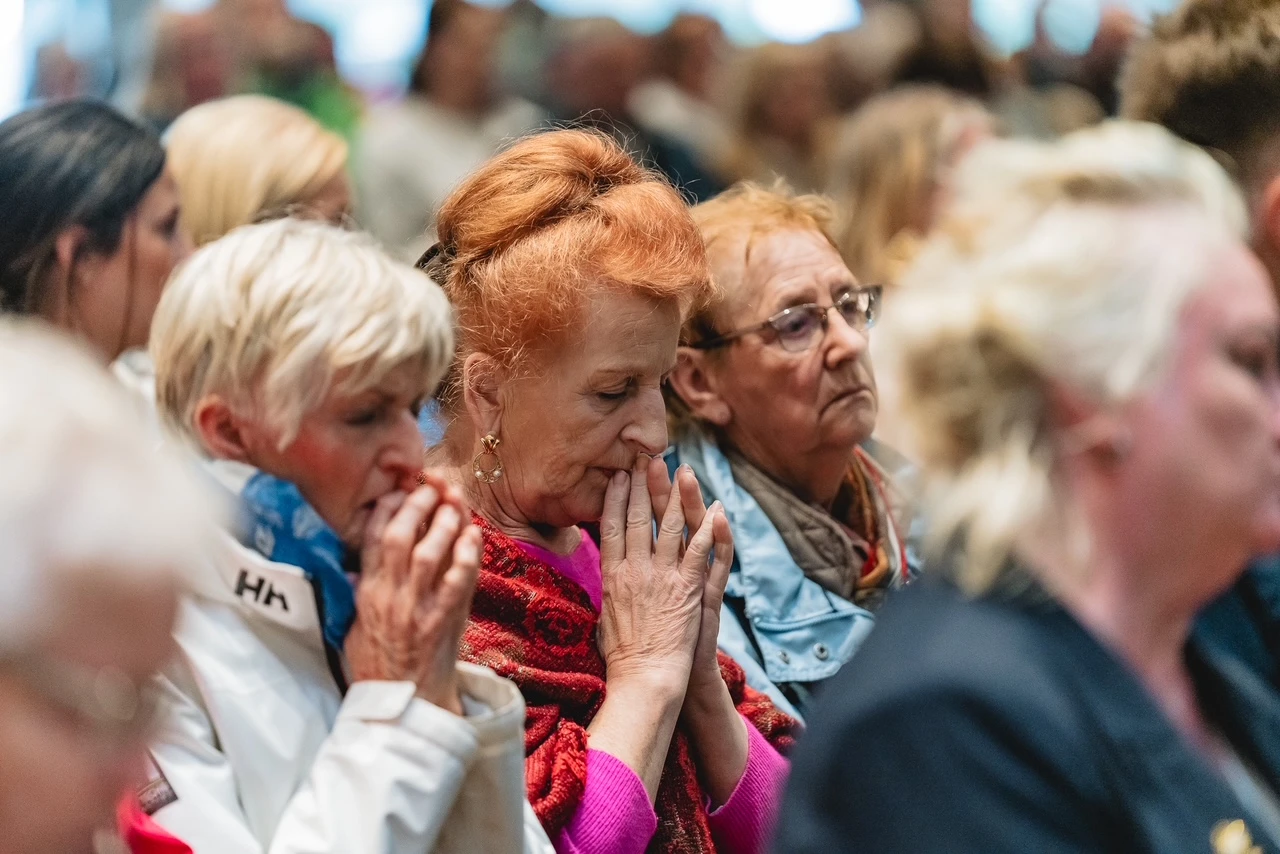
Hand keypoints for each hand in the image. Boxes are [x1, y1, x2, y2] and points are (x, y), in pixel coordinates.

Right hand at [343, 479, 479, 715]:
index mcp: (367, 595)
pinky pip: (459, 579)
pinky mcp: (446, 620)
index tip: (398, 491)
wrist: (405, 705)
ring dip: (443, 521)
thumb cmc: (379, 667)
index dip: (386, 509)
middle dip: (416, 504)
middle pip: (401, 537)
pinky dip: (467, 553)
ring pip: (430, 552)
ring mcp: (419, 607)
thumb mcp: (355, 627)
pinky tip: (474, 534)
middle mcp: (390, 596)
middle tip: (430, 486)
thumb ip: (359, 594)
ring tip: (453, 501)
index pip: (372, 540)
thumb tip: (357, 565)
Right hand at [597, 456, 720, 695]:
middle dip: (643, 485)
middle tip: (646, 459)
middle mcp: (633, 571)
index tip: (618, 476)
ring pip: (668, 527)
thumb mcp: (605, 617)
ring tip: (680, 471)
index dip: (615, 498)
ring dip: (676, 496)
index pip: (610, 527)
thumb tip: (608, 577)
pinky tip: (717, 509)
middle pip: (636, 518)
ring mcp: (660, 578)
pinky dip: (709, 529)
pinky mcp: (686, 588)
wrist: (645, 679)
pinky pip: (700, 551)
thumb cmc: (624, 657)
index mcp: (611, 576)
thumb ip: (609, 592)